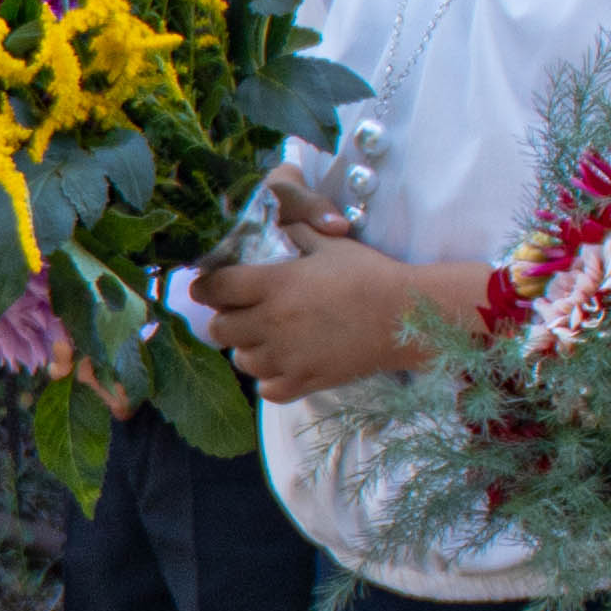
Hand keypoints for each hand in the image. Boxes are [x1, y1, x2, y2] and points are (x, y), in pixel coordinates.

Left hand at [197, 224, 468, 401]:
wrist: (405, 316)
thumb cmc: (369, 273)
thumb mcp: (329, 242)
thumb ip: (293, 232)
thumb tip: (269, 221)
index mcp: (275, 284)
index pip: (215, 288)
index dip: (205, 287)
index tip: (208, 287)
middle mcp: (273, 322)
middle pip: (219, 329)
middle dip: (225, 318)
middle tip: (240, 312)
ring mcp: (288, 356)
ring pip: (242, 360)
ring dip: (248, 348)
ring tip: (267, 337)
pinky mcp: (306, 381)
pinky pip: (267, 389)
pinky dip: (270, 378)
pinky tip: (284, 363)